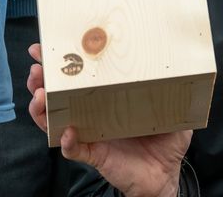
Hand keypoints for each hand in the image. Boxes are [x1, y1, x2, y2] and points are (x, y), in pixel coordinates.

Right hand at [26, 44, 188, 196]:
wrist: (165, 176)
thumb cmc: (167, 141)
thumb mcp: (175, 108)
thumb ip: (176, 87)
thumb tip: (185, 62)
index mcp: (108, 97)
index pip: (81, 77)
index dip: (63, 63)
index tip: (47, 47)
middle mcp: (93, 113)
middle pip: (58, 95)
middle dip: (41, 81)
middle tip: (37, 68)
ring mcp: (90, 134)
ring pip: (55, 120)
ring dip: (43, 108)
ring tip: (40, 95)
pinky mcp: (94, 155)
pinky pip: (74, 149)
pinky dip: (67, 141)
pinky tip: (67, 131)